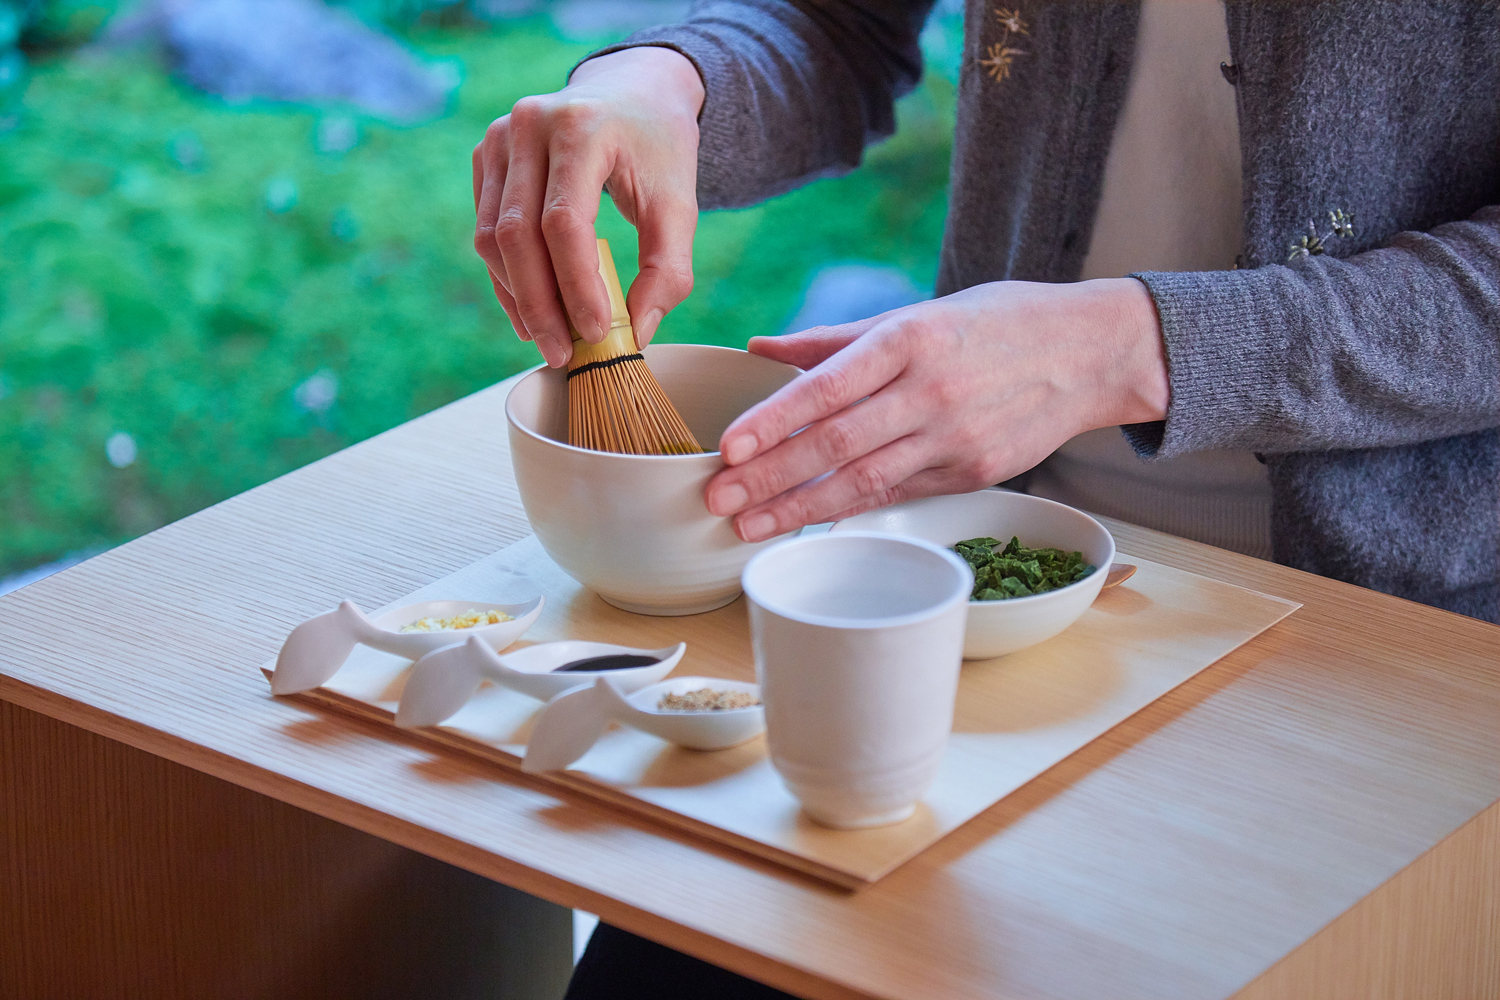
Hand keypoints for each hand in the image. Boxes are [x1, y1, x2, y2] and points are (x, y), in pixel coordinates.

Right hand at [472, 48, 703, 367]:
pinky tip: (530, 313)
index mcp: (581, 126)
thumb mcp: (680, 204)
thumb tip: (636, 333)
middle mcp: (528, 125)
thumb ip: (668, 270)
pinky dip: (507, 278)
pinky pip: (486, 230)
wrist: (631, 90)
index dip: (575, 285)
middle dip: (540, 305)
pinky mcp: (485, 157)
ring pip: (492, 238)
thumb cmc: (658, 149)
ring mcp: (498, 138)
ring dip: (518, 298)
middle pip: (518, 235)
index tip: (596, 333)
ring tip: (550, 340)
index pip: (565, 222)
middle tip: (563, 354)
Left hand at [704, 278, 1168, 540]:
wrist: (1091, 352)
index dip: (775, 420)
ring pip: (866, 482)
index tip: (730, 447)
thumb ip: (834, 340)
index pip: (828, 387)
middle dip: (771, 477)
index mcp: (910, 340)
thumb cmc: (996, 323)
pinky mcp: (974, 474)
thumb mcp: (916, 313)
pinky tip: (808, 522)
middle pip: (838, 444)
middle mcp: (930, 392)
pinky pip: (899, 494)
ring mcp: (955, 439)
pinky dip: (850, 510)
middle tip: (718, 500)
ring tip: (749, 527)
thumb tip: (760, 348)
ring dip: (801, 509)